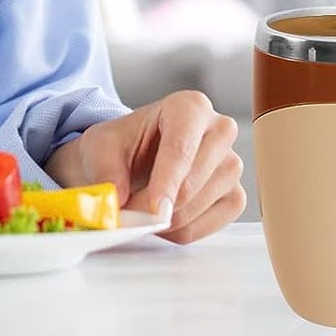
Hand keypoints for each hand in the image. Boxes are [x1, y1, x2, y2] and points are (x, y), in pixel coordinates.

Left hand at [45, 90, 244, 243]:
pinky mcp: (235, 193)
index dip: (167, 181)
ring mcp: (232, 163)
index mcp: (188, 106)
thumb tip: (118, 199)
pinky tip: (167, 219)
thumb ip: (107, 171)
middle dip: (162, 204)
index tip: (154, 209)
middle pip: (195, 179)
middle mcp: (219, 129)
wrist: (133, 157)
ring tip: (145, 210)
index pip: (181, 147)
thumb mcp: (100, 147)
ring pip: (203, 204)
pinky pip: (214, 223)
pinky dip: (186, 230)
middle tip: (133, 212)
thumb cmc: (122, 145)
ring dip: (170, 219)